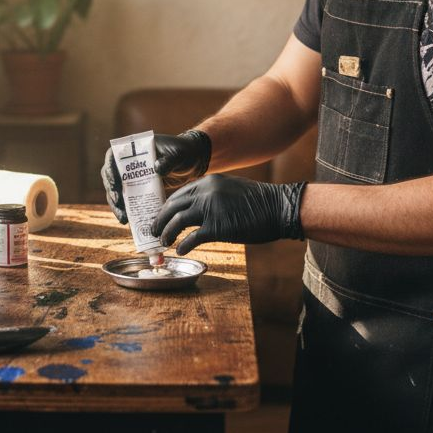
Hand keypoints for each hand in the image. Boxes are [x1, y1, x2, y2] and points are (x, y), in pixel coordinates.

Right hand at [102, 130, 211, 224]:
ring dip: (117, 206)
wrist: (192, 161)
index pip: (113, 157)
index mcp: (133, 149)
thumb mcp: (177, 154)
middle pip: (111, 178)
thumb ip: (168, 160)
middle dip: (112, 193)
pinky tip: (130, 221)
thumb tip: (156, 168)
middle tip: (119, 205)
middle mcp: (128, 163)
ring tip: (123, 219)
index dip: (109, 170)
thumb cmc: (182, 152)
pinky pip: (129, 201)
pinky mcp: (140, 190)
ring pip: (118, 192)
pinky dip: (128, 210)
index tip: (114, 183)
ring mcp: (133, 177)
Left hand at [152, 174, 305, 254]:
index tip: (161, 217)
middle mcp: (206, 192)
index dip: (167, 207)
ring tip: (163, 242)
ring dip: (167, 233)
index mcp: (209, 181)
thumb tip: (197, 208)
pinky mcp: (217, 227)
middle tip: (154, 231)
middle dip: (160, 220)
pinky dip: (183, 245)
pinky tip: (181, 250)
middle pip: (173, 207)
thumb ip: (213, 195)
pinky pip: (192, 238)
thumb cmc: (258, 202)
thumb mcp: (231, 189)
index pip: (179, 195)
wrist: (278, 208)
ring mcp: (211, 209)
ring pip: (177, 221)